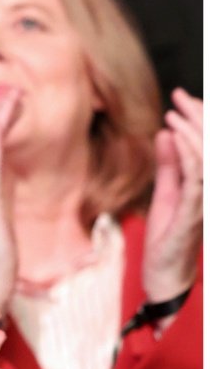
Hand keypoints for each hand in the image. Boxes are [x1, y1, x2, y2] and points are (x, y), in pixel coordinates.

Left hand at [143, 89, 203, 303]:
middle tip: (180, 96)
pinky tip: (173, 137)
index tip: (183, 98)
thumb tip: (164, 132)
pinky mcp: (194, 211)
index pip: (209, 146)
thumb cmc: (168, 235)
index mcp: (207, 184)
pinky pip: (195, 177)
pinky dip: (186, 153)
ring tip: (174, 113)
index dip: (200, 119)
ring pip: (207, 157)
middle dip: (199, 117)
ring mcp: (206, 200)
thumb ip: (168, 164)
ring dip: (191, 131)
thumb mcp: (166, 191)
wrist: (165, 273)